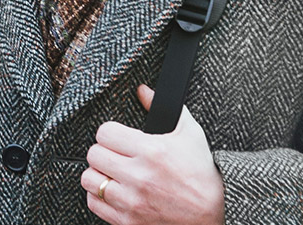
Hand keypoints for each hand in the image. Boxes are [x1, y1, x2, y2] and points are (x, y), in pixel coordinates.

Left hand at [82, 85, 224, 224]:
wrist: (212, 214)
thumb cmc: (201, 174)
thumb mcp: (190, 134)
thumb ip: (162, 108)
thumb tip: (143, 90)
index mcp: (152, 151)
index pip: (105, 132)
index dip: (110, 133)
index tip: (117, 138)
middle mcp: (139, 176)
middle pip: (93, 154)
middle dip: (103, 151)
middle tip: (115, 154)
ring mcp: (131, 200)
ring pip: (90, 179)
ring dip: (98, 174)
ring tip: (112, 172)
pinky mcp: (127, 220)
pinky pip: (94, 203)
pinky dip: (99, 196)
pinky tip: (113, 190)